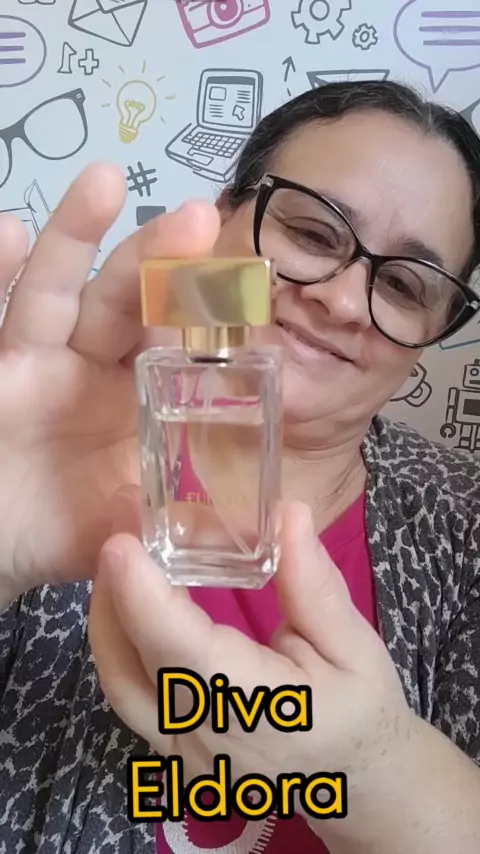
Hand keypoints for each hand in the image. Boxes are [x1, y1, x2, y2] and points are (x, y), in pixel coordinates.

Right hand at [0, 163, 219, 603]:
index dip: (203, 310)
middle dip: (157, 257)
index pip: (174, 340)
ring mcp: (40, 358)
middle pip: (124, 299)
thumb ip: (184, 519)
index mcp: (139, 394)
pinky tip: (6, 233)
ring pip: (58, 289)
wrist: (5, 546)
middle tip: (199, 219)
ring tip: (105, 180)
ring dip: (78, 234)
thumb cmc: (69, 530)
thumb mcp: (134, 524)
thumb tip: (251, 525)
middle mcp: (94, 365)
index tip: (239, 276)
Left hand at [89, 491, 413, 836]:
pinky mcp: (171, 752)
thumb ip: (316, 587)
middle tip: (123, 522)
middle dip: (117, 586)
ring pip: (119, 681)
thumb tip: (289, 513)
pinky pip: (128, 693)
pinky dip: (119, 641)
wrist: (357, 781)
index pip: (183, 652)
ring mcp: (181, 754)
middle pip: (134, 660)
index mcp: (259, 712)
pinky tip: (132, 600)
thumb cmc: (362, 711)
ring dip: (108, 613)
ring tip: (123, 555)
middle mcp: (206, 739)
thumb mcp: (355, 646)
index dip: (143, 596)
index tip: (121, 541)